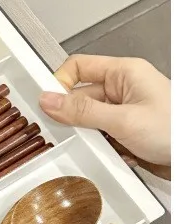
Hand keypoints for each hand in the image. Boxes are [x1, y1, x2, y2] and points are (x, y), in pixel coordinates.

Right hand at [39, 55, 170, 178]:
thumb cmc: (177, 130)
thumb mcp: (124, 121)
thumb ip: (82, 111)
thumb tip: (49, 100)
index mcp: (124, 73)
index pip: (77, 68)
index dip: (59, 84)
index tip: (47, 105)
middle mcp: (124, 90)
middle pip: (80, 99)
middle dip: (77, 119)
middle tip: (74, 134)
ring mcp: (126, 113)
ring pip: (90, 123)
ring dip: (92, 138)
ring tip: (106, 147)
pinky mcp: (128, 134)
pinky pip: (102, 139)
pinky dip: (105, 150)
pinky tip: (118, 155)